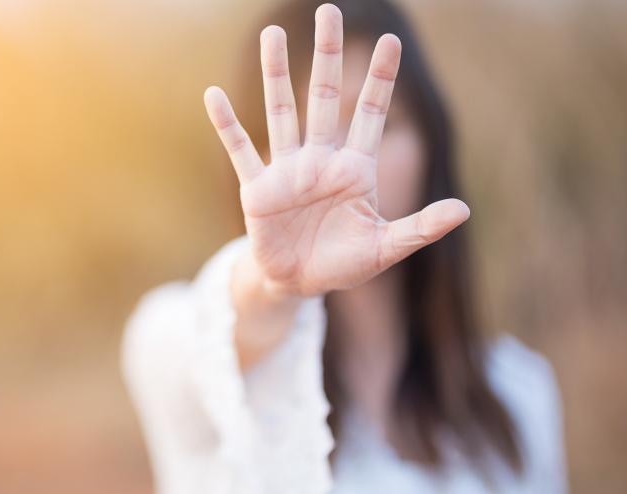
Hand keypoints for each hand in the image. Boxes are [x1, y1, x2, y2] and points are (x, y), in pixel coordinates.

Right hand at [203, 4, 468, 296]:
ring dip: (276, 74)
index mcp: (354, 168)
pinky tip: (213, 95)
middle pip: (324, 97)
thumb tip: (464, 210)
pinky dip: (227, 124)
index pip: (370, 114)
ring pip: (281, 112)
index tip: (390, 42)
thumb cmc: (343, 262)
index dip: (379, 79)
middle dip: (328, 55)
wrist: (298, 282)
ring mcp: (287, 171)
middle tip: (328, 11)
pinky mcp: (258, 189)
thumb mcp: (385, 247)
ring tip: (272, 34)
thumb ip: (419, 228)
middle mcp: (320, 160)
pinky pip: (242, 150)